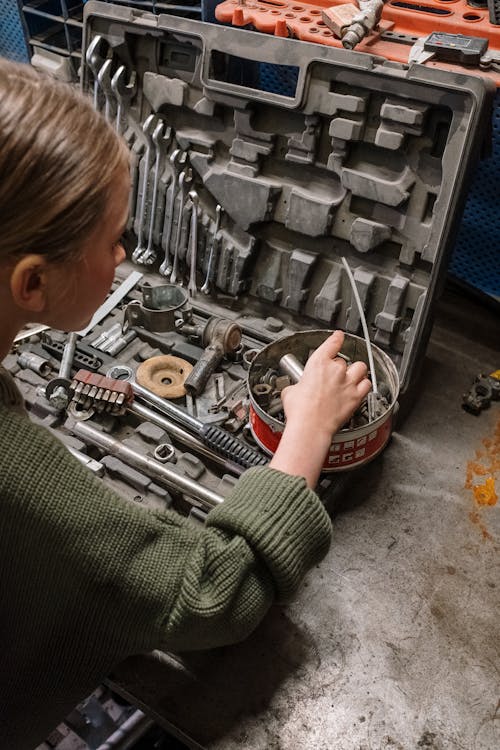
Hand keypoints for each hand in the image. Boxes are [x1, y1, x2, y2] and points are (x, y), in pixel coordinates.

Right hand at [269, 331, 371, 487]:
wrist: (310, 427)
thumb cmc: (300, 411)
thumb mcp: (290, 392)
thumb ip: (296, 386)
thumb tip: (295, 390)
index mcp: (318, 364)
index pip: (332, 343)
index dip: (337, 338)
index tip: (339, 335)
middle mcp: (336, 370)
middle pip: (343, 360)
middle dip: (338, 367)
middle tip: (332, 375)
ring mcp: (348, 383)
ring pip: (360, 367)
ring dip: (357, 370)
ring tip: (352, 374)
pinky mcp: (356, 397)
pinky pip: (367, 384)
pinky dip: (365, 384)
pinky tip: (361, 386)